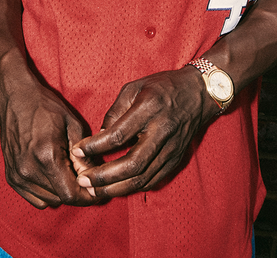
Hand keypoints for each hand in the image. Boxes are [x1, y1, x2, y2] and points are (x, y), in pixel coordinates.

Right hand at [0, 70, 100, 208]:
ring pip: (48, 201)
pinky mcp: (11, 177)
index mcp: (47, 156)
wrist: (14, 98)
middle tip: (84, 176)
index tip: (97, 191)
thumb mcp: (72, 124)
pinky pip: (35, 198)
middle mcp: (29, 170)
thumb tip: (93, 178)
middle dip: (76, 192)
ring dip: (61, 192)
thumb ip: (83, 155)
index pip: (70, 194)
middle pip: (60, 199)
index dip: (87, 196)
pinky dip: (46, 193)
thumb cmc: (45, 107)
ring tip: (67, 172)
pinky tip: (52, 174)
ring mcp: (18, 175)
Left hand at [71, 66, 217, 198]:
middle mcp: (162, 131)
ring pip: (142, 178)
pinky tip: (117, 186)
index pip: (118, 135)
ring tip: (95, 189)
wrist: (199, 93)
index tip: (78, 150)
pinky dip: (133, 187)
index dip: (96, 146)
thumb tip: (100, 136)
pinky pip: (153, 180)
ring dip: (116, 188)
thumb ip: (116, 111)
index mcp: (149, 108)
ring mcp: (171, 148)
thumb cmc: (163, 87)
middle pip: (131, 164)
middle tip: (83, 180)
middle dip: (104, 176)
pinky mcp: (176, 159)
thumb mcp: (135, 87)